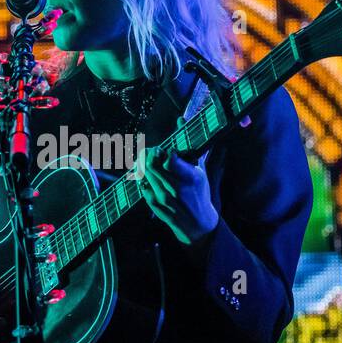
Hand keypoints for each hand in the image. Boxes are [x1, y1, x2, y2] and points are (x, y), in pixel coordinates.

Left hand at [133, 121, 218, 246]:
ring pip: (144, 174)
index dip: (163, 150)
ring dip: (142, 163)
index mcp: (190, 177)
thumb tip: (180, 118)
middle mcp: (176, 188)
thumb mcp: (199, 168)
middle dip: (148, 153)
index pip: (169, 158)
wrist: (198, 223)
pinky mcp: (154, 205)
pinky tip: (145, 175)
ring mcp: (163, 197)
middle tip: (151, 151)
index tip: (165, 150)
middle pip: (151, 164)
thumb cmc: (200, 192)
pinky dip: (141, 177)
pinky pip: (142, 185)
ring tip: (146, 160)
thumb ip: (189, 144)